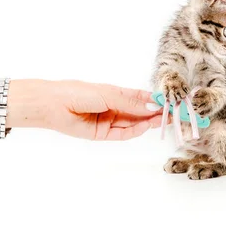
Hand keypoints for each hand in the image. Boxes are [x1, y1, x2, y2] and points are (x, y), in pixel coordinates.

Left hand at [9, 79, 164, 140]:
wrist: (53, 105)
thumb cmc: (79, 92)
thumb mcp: (109, 94)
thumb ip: (131, 102)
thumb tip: (154, 105)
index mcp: (116, 94)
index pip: (141, 98)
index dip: (156, 100)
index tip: (171, 101)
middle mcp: (115, 107)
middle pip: (139, 112)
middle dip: (155, 113)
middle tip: (172, 114)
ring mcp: (109, 121)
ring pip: (133, 123)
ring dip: (148, 122)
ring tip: (163, 120)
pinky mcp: (103, 134)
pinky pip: (122, 133)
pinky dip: (135, 131)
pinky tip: (145, 126)